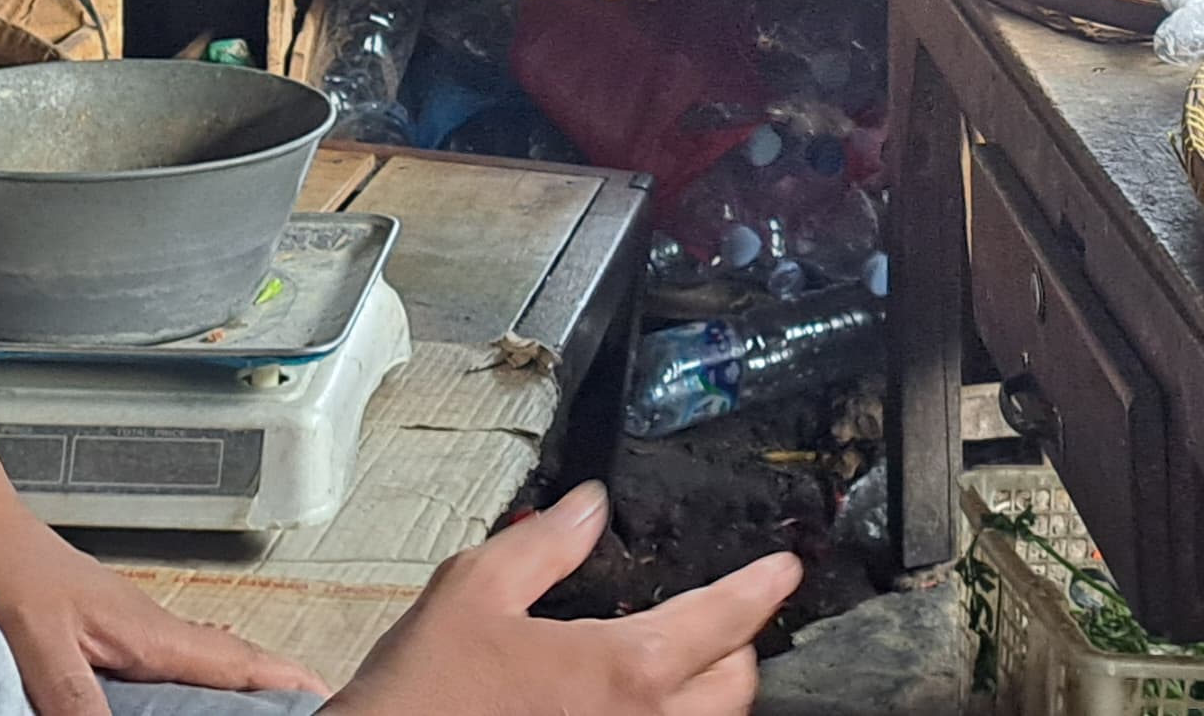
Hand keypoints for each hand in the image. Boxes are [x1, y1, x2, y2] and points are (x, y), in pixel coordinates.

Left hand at [0, 500, 325, 714]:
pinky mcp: (112, 632)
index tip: (324, 695)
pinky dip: (198, 682)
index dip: (283, 681)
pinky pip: (173, 661)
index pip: (236, 663)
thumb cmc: (10, 573)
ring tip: (259, 709)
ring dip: (237, 686)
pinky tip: (185, 698)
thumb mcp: (44, 649)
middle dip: (272, 688)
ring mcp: (136, 628)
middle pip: (232, 665)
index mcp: (150, 633)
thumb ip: (80, 700)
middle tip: (305, 707)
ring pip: (204, 662)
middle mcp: (153, 629)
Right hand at [326, 482, 798, 715]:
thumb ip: (543, 544)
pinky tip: (624, 706)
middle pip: (734, 687)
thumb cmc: (423, 698)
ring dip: (703, 694)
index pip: (724, 620)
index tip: (781, 571)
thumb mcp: (472, 593)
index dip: (760, 588)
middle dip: (736, 647)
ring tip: (673, 666)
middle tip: (718, 618)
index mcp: (623, 670)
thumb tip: (589, 508)